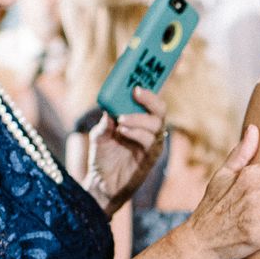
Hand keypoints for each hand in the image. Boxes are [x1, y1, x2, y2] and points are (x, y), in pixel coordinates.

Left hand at [81, 86, 165, 209]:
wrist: (101, 184)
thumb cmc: (103, 156)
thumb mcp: (99, 134)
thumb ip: (105, 121)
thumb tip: (110, 108)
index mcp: (140, 120)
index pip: (150, 100)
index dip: (149, 86)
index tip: (140, 74)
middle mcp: (149, 130)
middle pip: (160, 109)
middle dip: (150, 98)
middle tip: (135, 91)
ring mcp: (151, 144)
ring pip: (157, 124)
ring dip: (139, 118)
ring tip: (121, 119)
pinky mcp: (150, 158)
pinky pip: (150, 142)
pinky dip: (137, 133)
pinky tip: (123, 130)